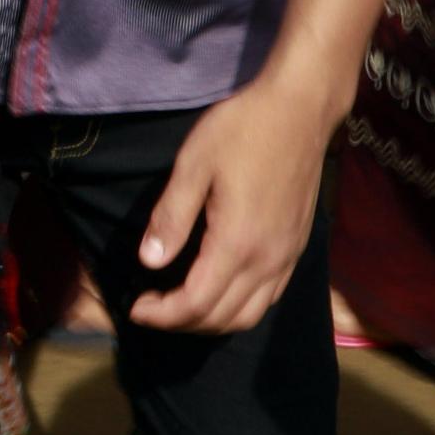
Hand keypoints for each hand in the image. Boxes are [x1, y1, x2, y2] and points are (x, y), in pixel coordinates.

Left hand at [128, 66, 341, 334]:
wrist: (300, 111)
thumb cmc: (241, 130)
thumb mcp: (193, 166)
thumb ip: (171, 217)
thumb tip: (149, 262)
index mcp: (239, 242)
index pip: (198, 302)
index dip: (163, 314)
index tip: (135, 308)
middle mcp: (269, 260)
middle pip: (225, 317)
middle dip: (183, 323)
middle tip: (150, 309)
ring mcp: (288, 257)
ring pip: (251, 314)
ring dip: (213, 321)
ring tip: (178, 307)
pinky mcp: (297, 248)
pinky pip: (269, 297)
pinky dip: (240, 308)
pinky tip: (216, 291)